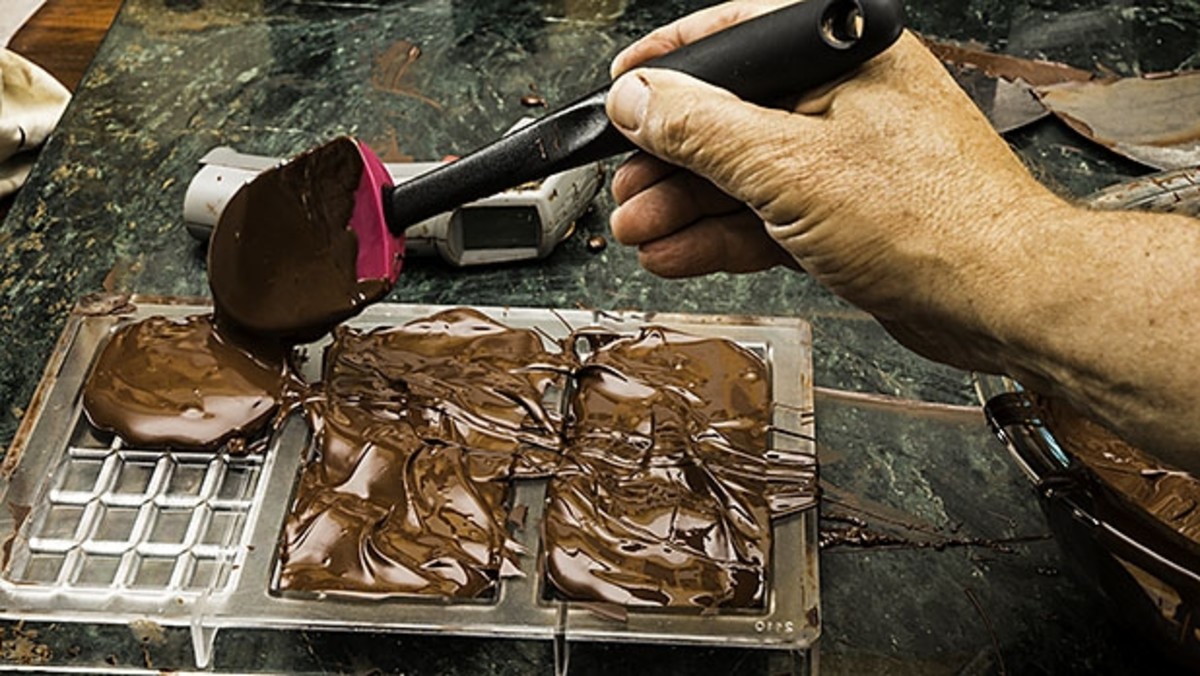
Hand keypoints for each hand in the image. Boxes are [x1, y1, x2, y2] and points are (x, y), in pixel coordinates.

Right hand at [605, 1, 1068, 369]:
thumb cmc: (935, 220)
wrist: (1001, 300)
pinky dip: (721, 237)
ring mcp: (846, 160)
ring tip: (640, 229)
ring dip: (686, 207)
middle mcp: (845, 99)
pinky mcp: (846, 215)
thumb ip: (702, 131)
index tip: (619, 92)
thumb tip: (637, 100)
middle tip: (625, 187)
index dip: (668, 67)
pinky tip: (679, 253)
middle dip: (668, 161)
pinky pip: (767, 216)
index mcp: (843, 54)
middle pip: (730, 118)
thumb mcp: (791, 166)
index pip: (734, 38)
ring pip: (744, 175)